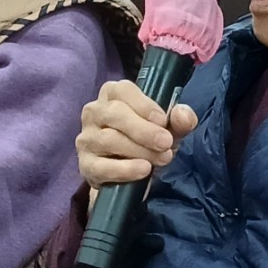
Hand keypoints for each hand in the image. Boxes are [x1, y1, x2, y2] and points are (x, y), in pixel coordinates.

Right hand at [76, 80, 197, 193]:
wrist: (131, 176)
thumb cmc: (148, 142)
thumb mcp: (168, 130)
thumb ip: (179, 121)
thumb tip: (183, 114)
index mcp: (112, 94)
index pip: (122, 90)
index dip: (144, 105)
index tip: (163, 121)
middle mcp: (94, 112)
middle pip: (115, 114)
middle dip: (144, 130)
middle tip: (166, 143)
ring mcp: (86, 138)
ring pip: (109, 140)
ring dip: (140, 150)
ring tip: (161, 159)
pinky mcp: (85, 165)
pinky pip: (101, 166)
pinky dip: (124, 169)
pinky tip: (143, 170)